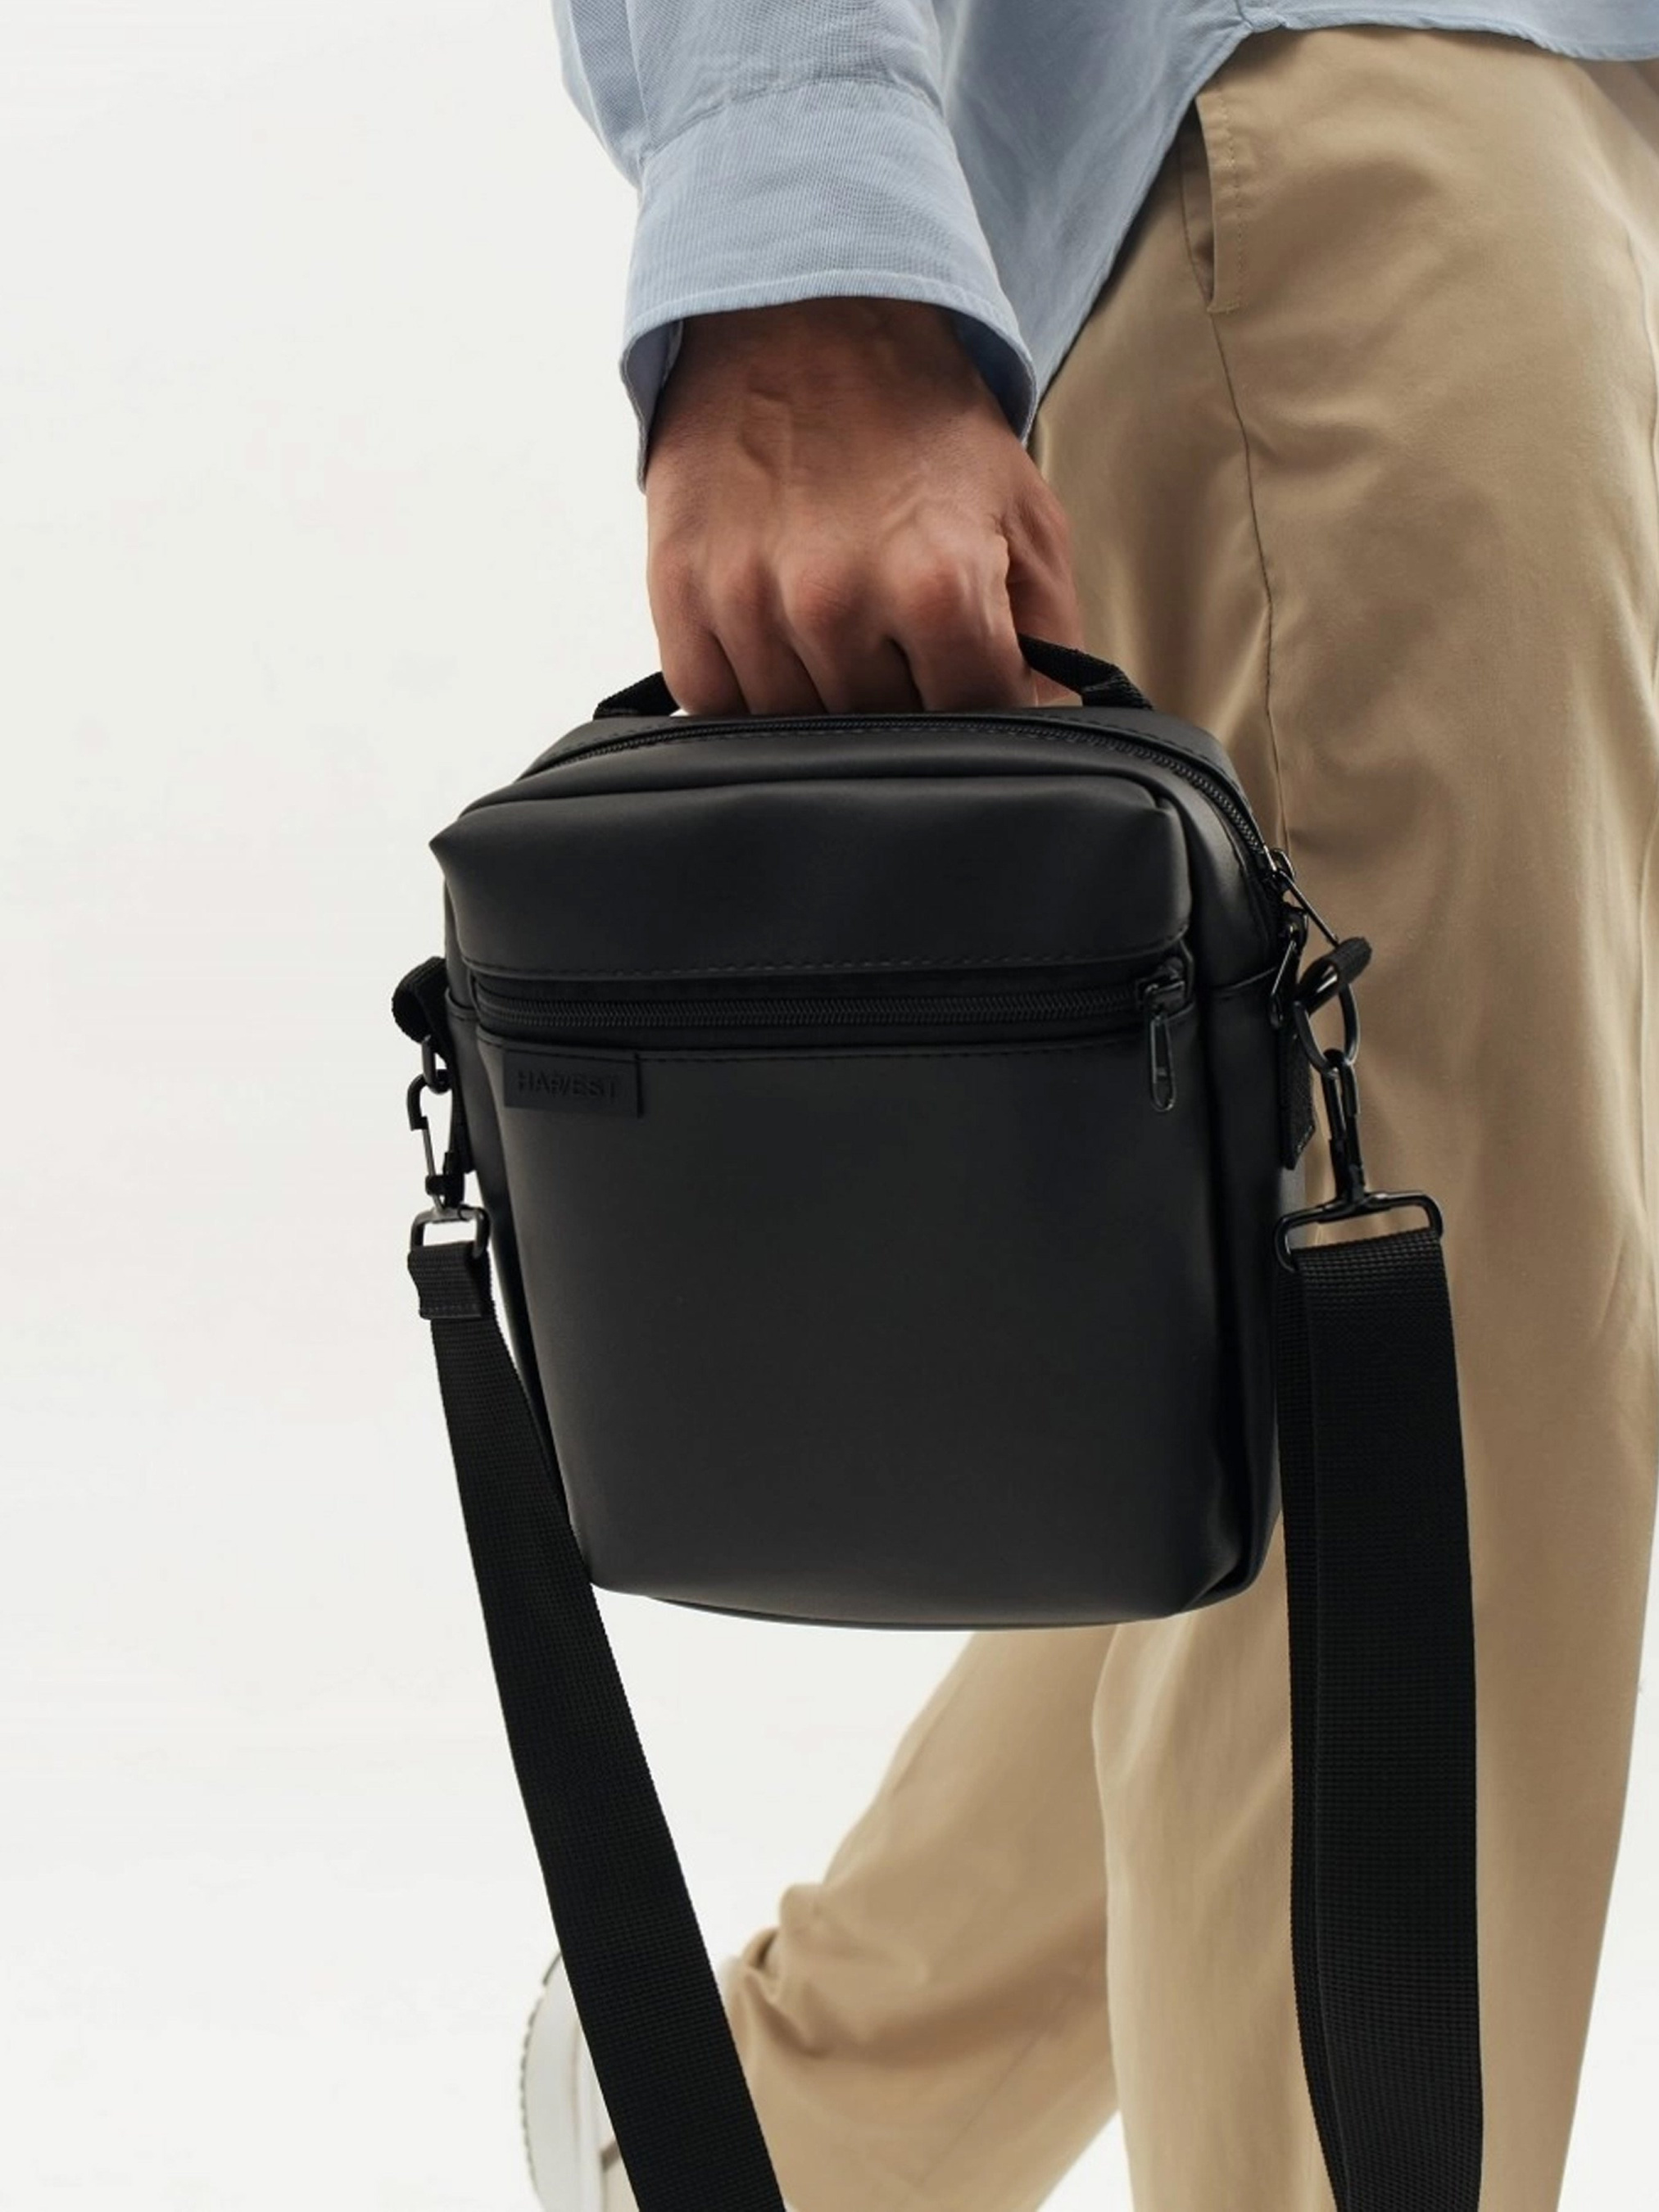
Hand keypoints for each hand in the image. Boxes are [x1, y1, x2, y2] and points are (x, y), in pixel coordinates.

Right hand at [642, 297, 1085, 714]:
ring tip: (838, 621)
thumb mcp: (1025, 513)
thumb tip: (1050, 729)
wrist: (802, 314)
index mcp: (937, 581)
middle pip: (883, 731)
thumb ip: (1052, 639)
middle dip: (905, 697)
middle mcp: (835, 599)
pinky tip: (775, 636)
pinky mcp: (679, 592)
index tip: (969, 663)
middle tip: (901, 628)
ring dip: (823, 697)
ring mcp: (747, 601)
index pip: (974, 718)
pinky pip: (713, 703)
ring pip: (795, 730)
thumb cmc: (920, 420)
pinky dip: (746, 692)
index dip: (982, 699)